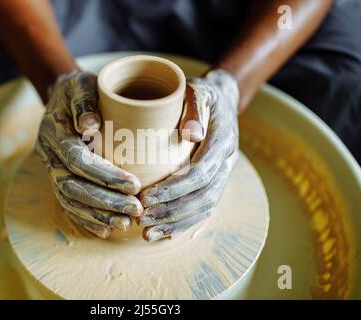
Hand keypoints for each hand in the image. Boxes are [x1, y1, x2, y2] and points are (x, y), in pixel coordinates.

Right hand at [37, 72, 142, 238]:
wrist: (63, 96)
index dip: (105, 175)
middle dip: (105, 201)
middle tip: (135, 209)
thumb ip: (84, 102)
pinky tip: (105, 230)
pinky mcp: (59, 178)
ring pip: (70, 200)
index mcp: (54, 132)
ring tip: (125, 224)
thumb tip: (89, 124)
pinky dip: (86, 219)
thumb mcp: (82, 84)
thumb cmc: (79, 89)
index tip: (134, 185)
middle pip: (74, 186)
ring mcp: (52, 168)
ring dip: (98, 215)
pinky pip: (68, 204)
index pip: (78, 160)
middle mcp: (49, 154)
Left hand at [139, 70, 239, 240]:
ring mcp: (223, 173)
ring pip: (204, 207)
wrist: (222, 98)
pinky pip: (204, 207)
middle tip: (142, 218)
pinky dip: (184, 222)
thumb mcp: (198, 89)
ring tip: (148, 232)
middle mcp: (227, 162)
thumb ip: (195, 107)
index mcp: (223, 141)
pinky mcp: (216, 180)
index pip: (201, 172)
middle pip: (202, 196)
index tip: (148, 197)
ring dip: (176, 222)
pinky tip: (164, 231)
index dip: (175, 188)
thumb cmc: (202, 92)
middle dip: (171, 211)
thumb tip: (193, 134)